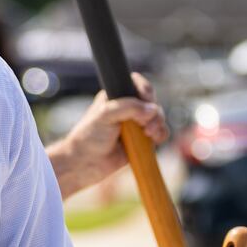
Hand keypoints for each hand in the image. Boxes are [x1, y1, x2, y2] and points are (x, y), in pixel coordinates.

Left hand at [47, 73, 168, 198]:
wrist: (86, 162)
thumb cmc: (90, 136)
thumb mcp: (105, 114)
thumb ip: (128, 107)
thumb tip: (153, 109)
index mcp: (116, 96)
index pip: (137, 84)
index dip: (145, 90)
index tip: (145, 99)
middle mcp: (128, 108)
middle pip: (152, 101)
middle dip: (153, 111)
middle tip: (144, 124)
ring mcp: (136, 124)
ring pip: (158, 117)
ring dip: (158, 124)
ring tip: (148, 134)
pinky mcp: (142, 139)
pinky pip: (160, 133)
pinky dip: (161, 135)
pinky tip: (153, 139)